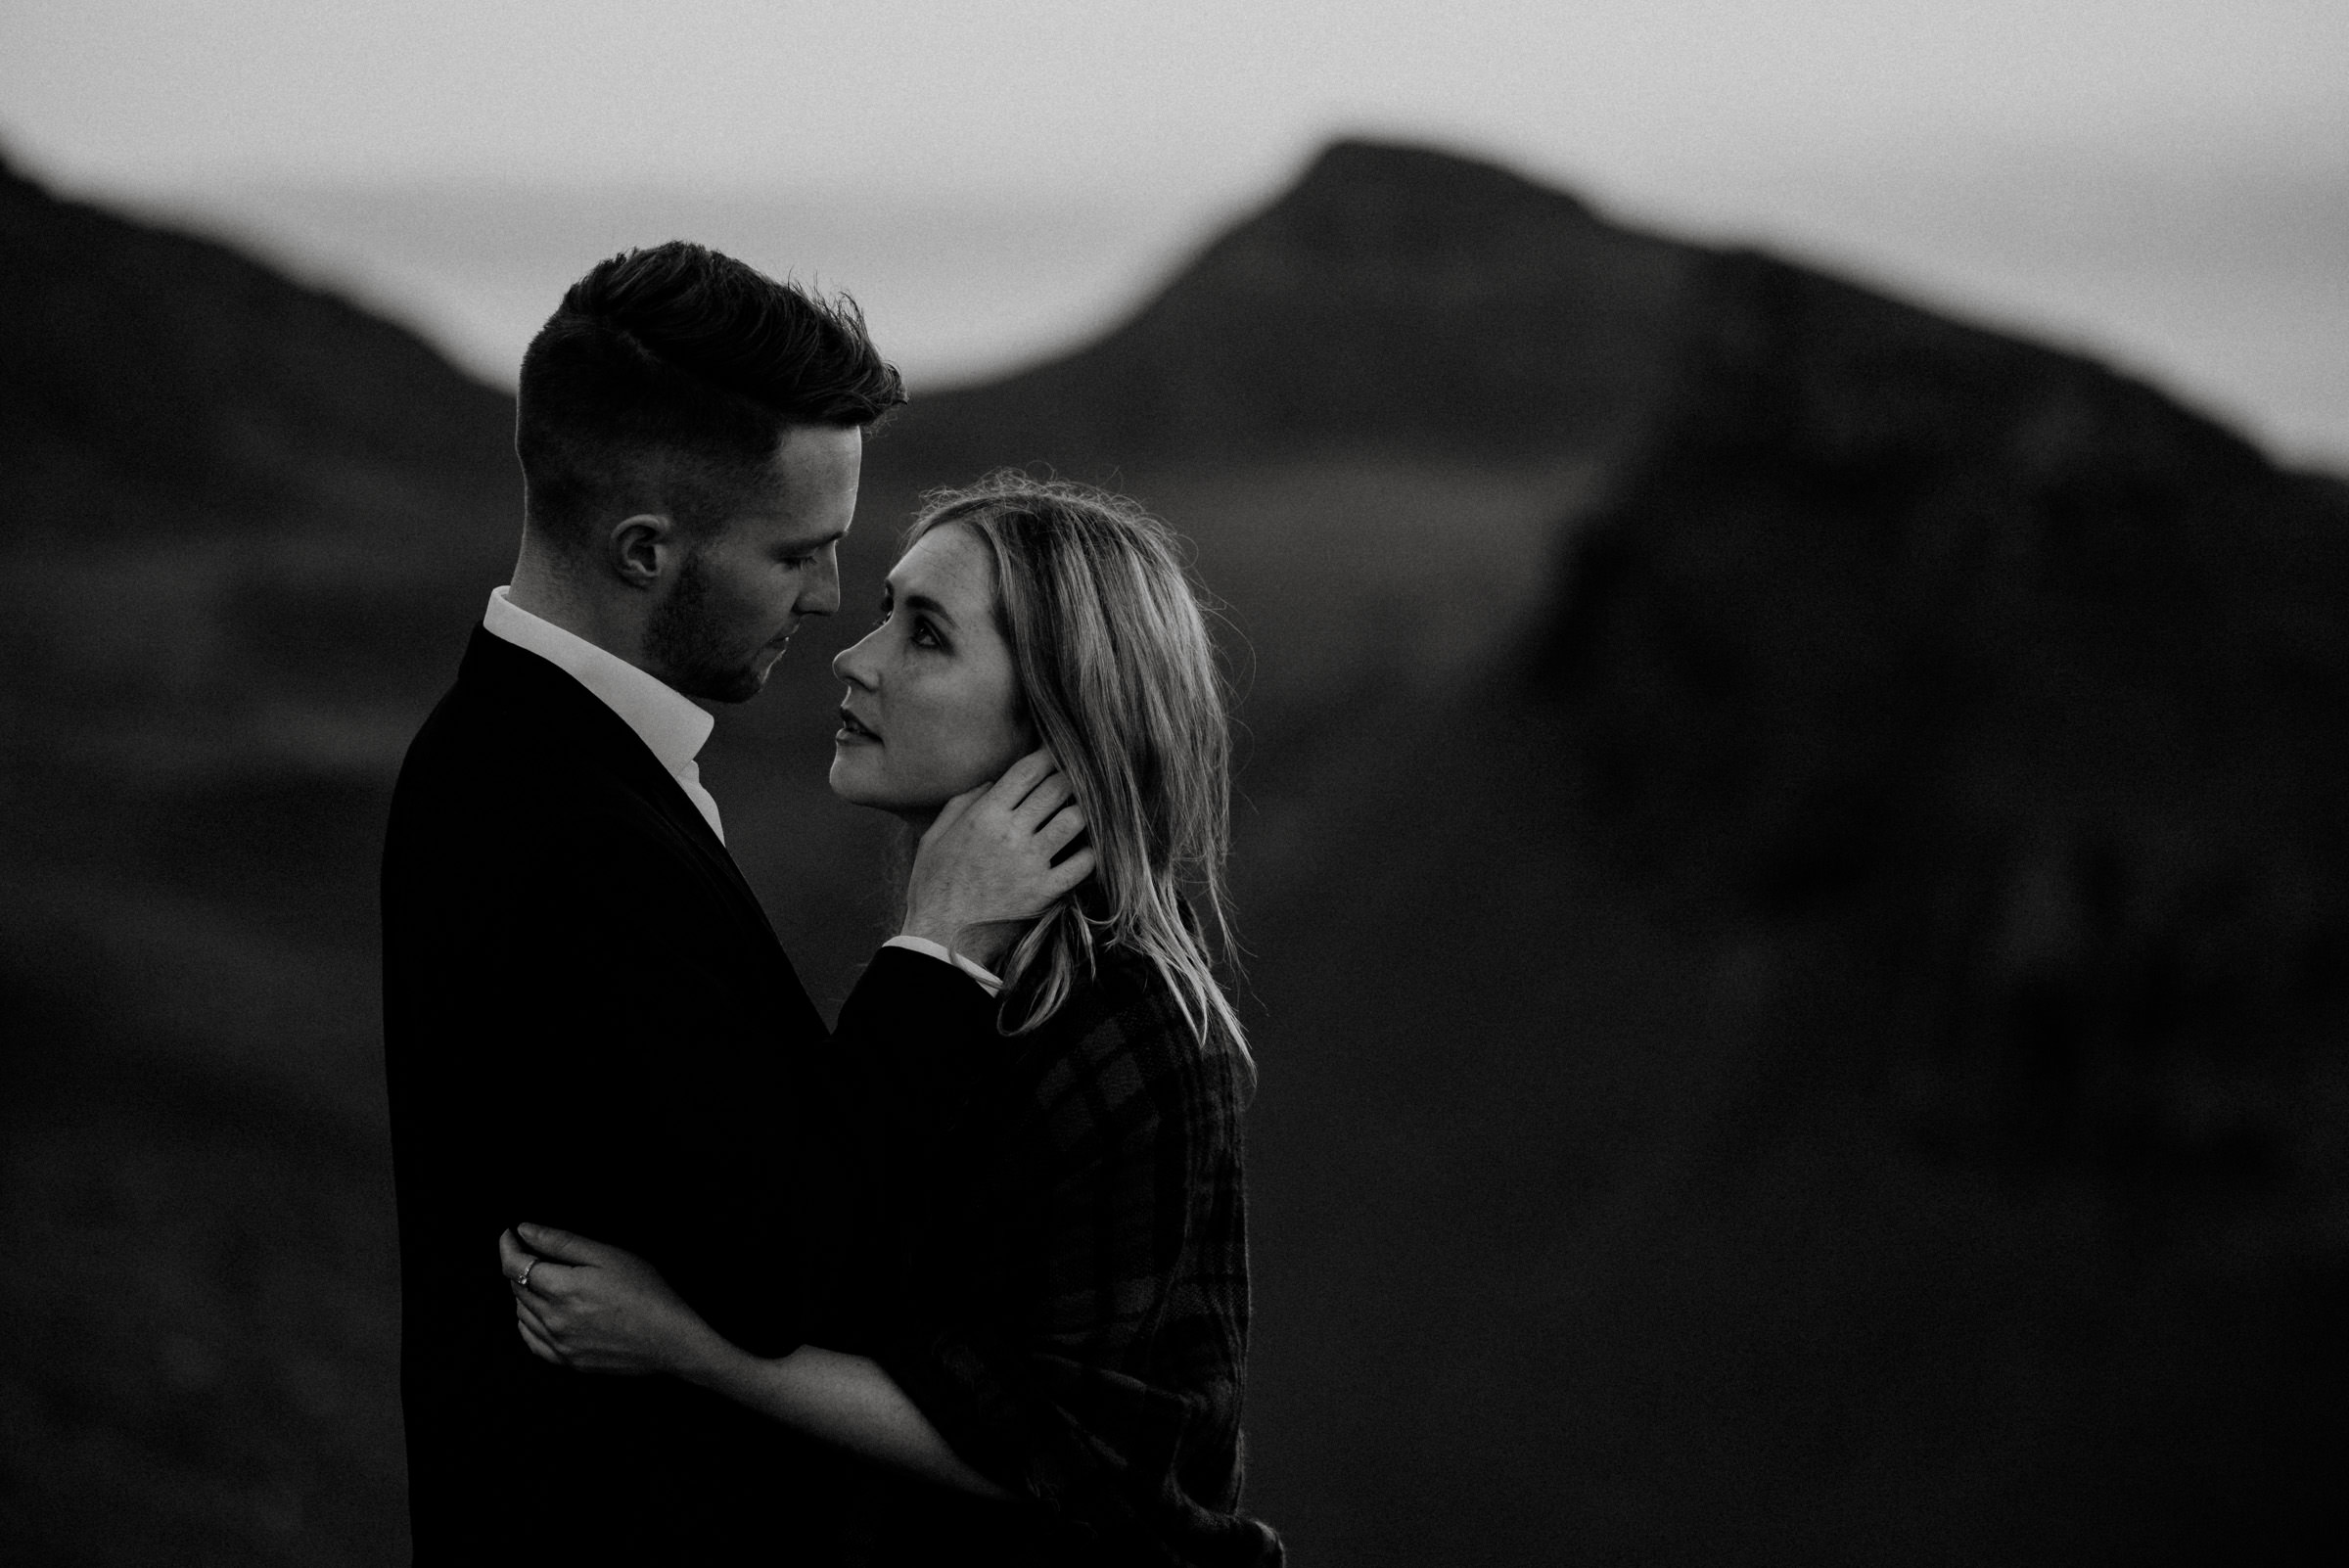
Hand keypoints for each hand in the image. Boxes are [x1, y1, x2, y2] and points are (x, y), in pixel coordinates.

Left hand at [498, 1224, 716, 1378]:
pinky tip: (539, 1313)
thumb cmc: (646, 1292)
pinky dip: (527, 1322)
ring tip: (540, 1278)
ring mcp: (558, 1344)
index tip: (509, 1234)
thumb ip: (561, 1242)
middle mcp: (552, 1320)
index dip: (507, 1246)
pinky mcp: (567, 1361)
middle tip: (531, 1251)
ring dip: (522, 1293)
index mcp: (561, 1289)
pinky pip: (531, 1341)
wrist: (670, 1339)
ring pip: (521, 1314)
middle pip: (516, 1288)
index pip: (515, 1266)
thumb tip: (525, 1230)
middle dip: (518, 1265)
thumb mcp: (607, 1255)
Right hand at [901, 748, 1096, 967]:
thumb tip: (992, 782)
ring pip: (1074, 820)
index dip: (1047, 756)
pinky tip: (1091, 847)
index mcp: (984, 816)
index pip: (1027, 771)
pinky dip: (1092, 851)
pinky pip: (1083, 863)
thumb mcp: (935, 837)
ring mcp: (1030, 863)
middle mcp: (1010, 834)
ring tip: (1088, 807)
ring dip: (1084, 810)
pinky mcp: (1045, 891)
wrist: (940, 939)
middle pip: (1056, 789)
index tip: (1058, 753)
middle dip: (1071, 776)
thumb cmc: (934, 886)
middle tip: (1080, 776)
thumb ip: (961, 803)